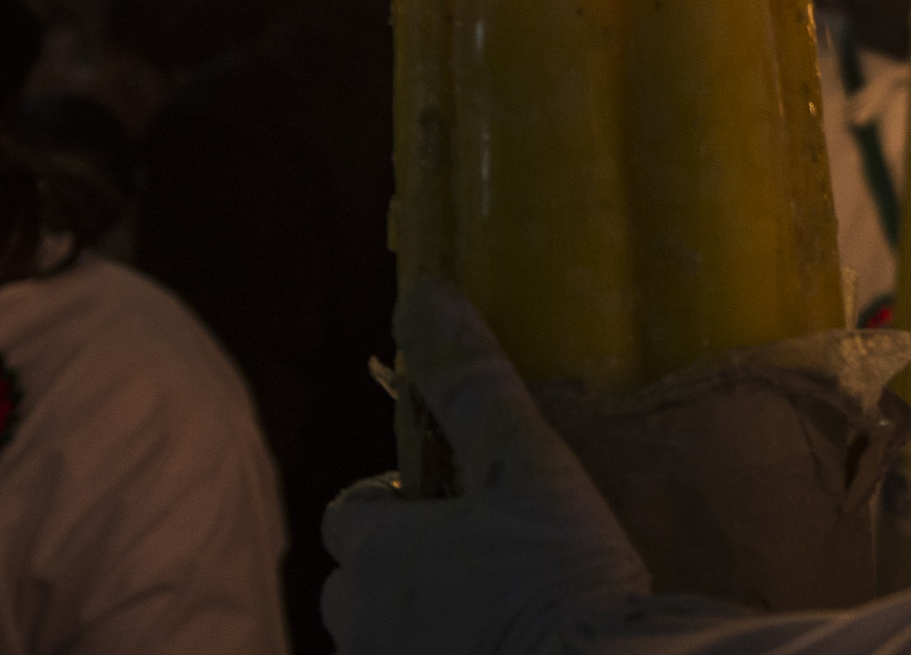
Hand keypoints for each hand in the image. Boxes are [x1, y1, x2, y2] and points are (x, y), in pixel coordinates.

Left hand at [320, 282, 646, 654]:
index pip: (351, 513)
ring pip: (383, 640)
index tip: (450, 498)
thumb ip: (472, 382)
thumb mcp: (526, 462)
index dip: (392, 501)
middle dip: (396, 570)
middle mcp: (363, 626)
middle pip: (355, 587)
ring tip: (492, 611)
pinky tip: (503, 646)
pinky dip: (441, 654)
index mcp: (378, 554)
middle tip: (475, 556)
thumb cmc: (560, 575)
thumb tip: (425, 293)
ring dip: (418, 623)